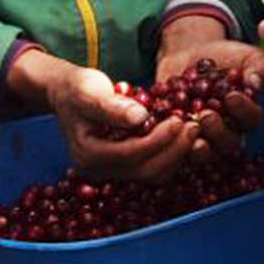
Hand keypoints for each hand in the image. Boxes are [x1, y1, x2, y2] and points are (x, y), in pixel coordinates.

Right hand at [34, 57, 201, 180]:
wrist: (69, 95)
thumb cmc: (77, 90)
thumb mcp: (88, 91)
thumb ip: (111, 105)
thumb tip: (140, 116)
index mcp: (87, 155)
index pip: (130, 155)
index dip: (158, 140)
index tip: (179, 120)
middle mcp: (99, 171)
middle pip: (145, 170)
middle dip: (174, 150)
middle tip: (194, 126)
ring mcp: (112, 172)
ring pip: (153, 174)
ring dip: (176, 155)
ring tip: (193, 129)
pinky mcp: (124, 167)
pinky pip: (153, 168)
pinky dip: (171, 155)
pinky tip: (183, 135)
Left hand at [155, 16, 263, 157]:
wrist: (191, 54)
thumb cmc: (226, 56)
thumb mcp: (247, 56)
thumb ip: (258, 68)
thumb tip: (255, 84)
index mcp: (246, 115)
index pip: (251, 120)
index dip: (243, 111)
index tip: (231, 96)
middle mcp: (226, 132)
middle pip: (227, 143)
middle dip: (217, 132)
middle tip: (206, 115)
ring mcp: (200, 138)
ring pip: (201, 153)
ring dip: (195, 146)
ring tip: (187, 128)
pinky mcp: (175, 138)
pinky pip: (172, 146)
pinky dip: (167, 138)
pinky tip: (163, 125)